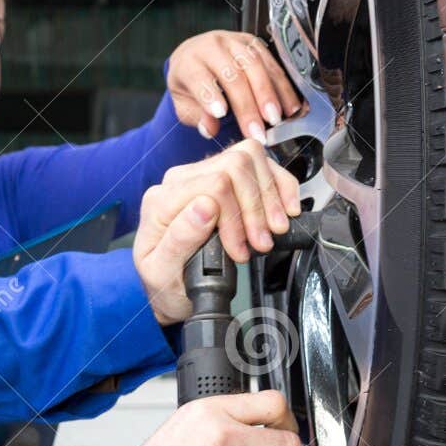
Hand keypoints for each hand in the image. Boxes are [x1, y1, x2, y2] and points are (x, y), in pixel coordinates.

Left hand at [134, 140, 301, 322]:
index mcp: (160, 201)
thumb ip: (179, 239)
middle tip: (262, 243)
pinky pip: (258, 162)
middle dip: (256, 207)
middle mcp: (179, 181)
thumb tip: (204, 206)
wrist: (170, 287)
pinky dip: (279, 185)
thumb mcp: (162, 273)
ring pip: (248, 158)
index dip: (237, 217)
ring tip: (273, 230)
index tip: (242, 249)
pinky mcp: (223, 177)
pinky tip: (285, 209)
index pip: (213, 185)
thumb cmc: (166, 282)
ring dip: (270, 196)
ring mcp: (201, 174)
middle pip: (234, 166)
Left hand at [167, 30, 302, 142]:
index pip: (199, 77)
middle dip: (247, 104)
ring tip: (277, 118)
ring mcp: (235, 42)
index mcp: (189, 61)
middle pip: (232, 74)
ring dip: (269, 94)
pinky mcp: (255, 44)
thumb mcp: (182, 102)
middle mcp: (212, 47)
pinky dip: (283, 86)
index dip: (211, 95)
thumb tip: (210, 128)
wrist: (195, 56)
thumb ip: (195, 115)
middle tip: (257, 129)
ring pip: (256, 65)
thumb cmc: (189, 83)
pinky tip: (289, 105)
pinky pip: (273, 64)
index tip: (221, 114)